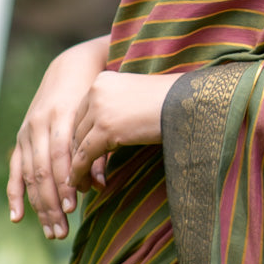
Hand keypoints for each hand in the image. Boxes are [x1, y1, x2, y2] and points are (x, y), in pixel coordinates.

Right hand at [7, 35, 109, 239]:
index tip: (74, 208)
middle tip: (62, 231)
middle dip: (52, 203)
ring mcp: (27, 132)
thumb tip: (99, 186)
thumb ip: (100, 148)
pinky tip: (18, 217)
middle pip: (42, 171)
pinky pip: (15, 169)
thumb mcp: (102, 114)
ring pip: (29, 175)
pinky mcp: (22, 138)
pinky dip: (15, 194)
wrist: (71, 68)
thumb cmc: (95, 94)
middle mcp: (39, 125)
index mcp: (61, 116)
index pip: (60, 157)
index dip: (65, 183)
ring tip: (52, 231)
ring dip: (39, 206)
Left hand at [68, 71, 177, 192]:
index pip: (83, 112)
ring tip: (78, 183)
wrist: (187, 102)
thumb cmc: (172, 101)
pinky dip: (79, 172)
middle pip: (77, 127)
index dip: (82, 135)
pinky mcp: (105, 129)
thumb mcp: (136, 97)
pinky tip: (79, 183)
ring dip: (77, 165)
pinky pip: (84, 155)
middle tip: (77, 171)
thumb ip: (118, 107)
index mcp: (103, 80)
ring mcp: (99, 109)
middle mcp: (96, 91)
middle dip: (76, 151)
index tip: (83, 152)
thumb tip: (111, 131)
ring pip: (78, 143)